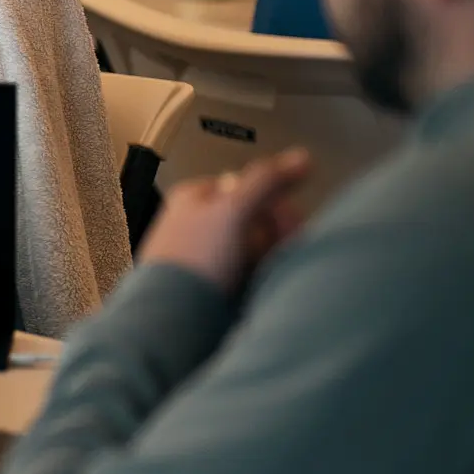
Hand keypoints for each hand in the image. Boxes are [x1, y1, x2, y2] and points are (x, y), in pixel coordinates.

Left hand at [137, 149, 312, 295]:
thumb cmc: (195, 259)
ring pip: (252, 247)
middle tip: (291, 243)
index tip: (292, 219)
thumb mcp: (233, 211)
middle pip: (253, 218)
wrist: (172, 316)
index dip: (276, 202)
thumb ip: (267, 181)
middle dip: (277, 230)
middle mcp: (196, 222)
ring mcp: (203, 255)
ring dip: (272, 254)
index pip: (248, 187)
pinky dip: (261, 275)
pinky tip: (266, 284)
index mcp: (194, 196)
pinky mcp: (210, 284)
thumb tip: (302, 157)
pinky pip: (245, 273)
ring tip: (279, 267)